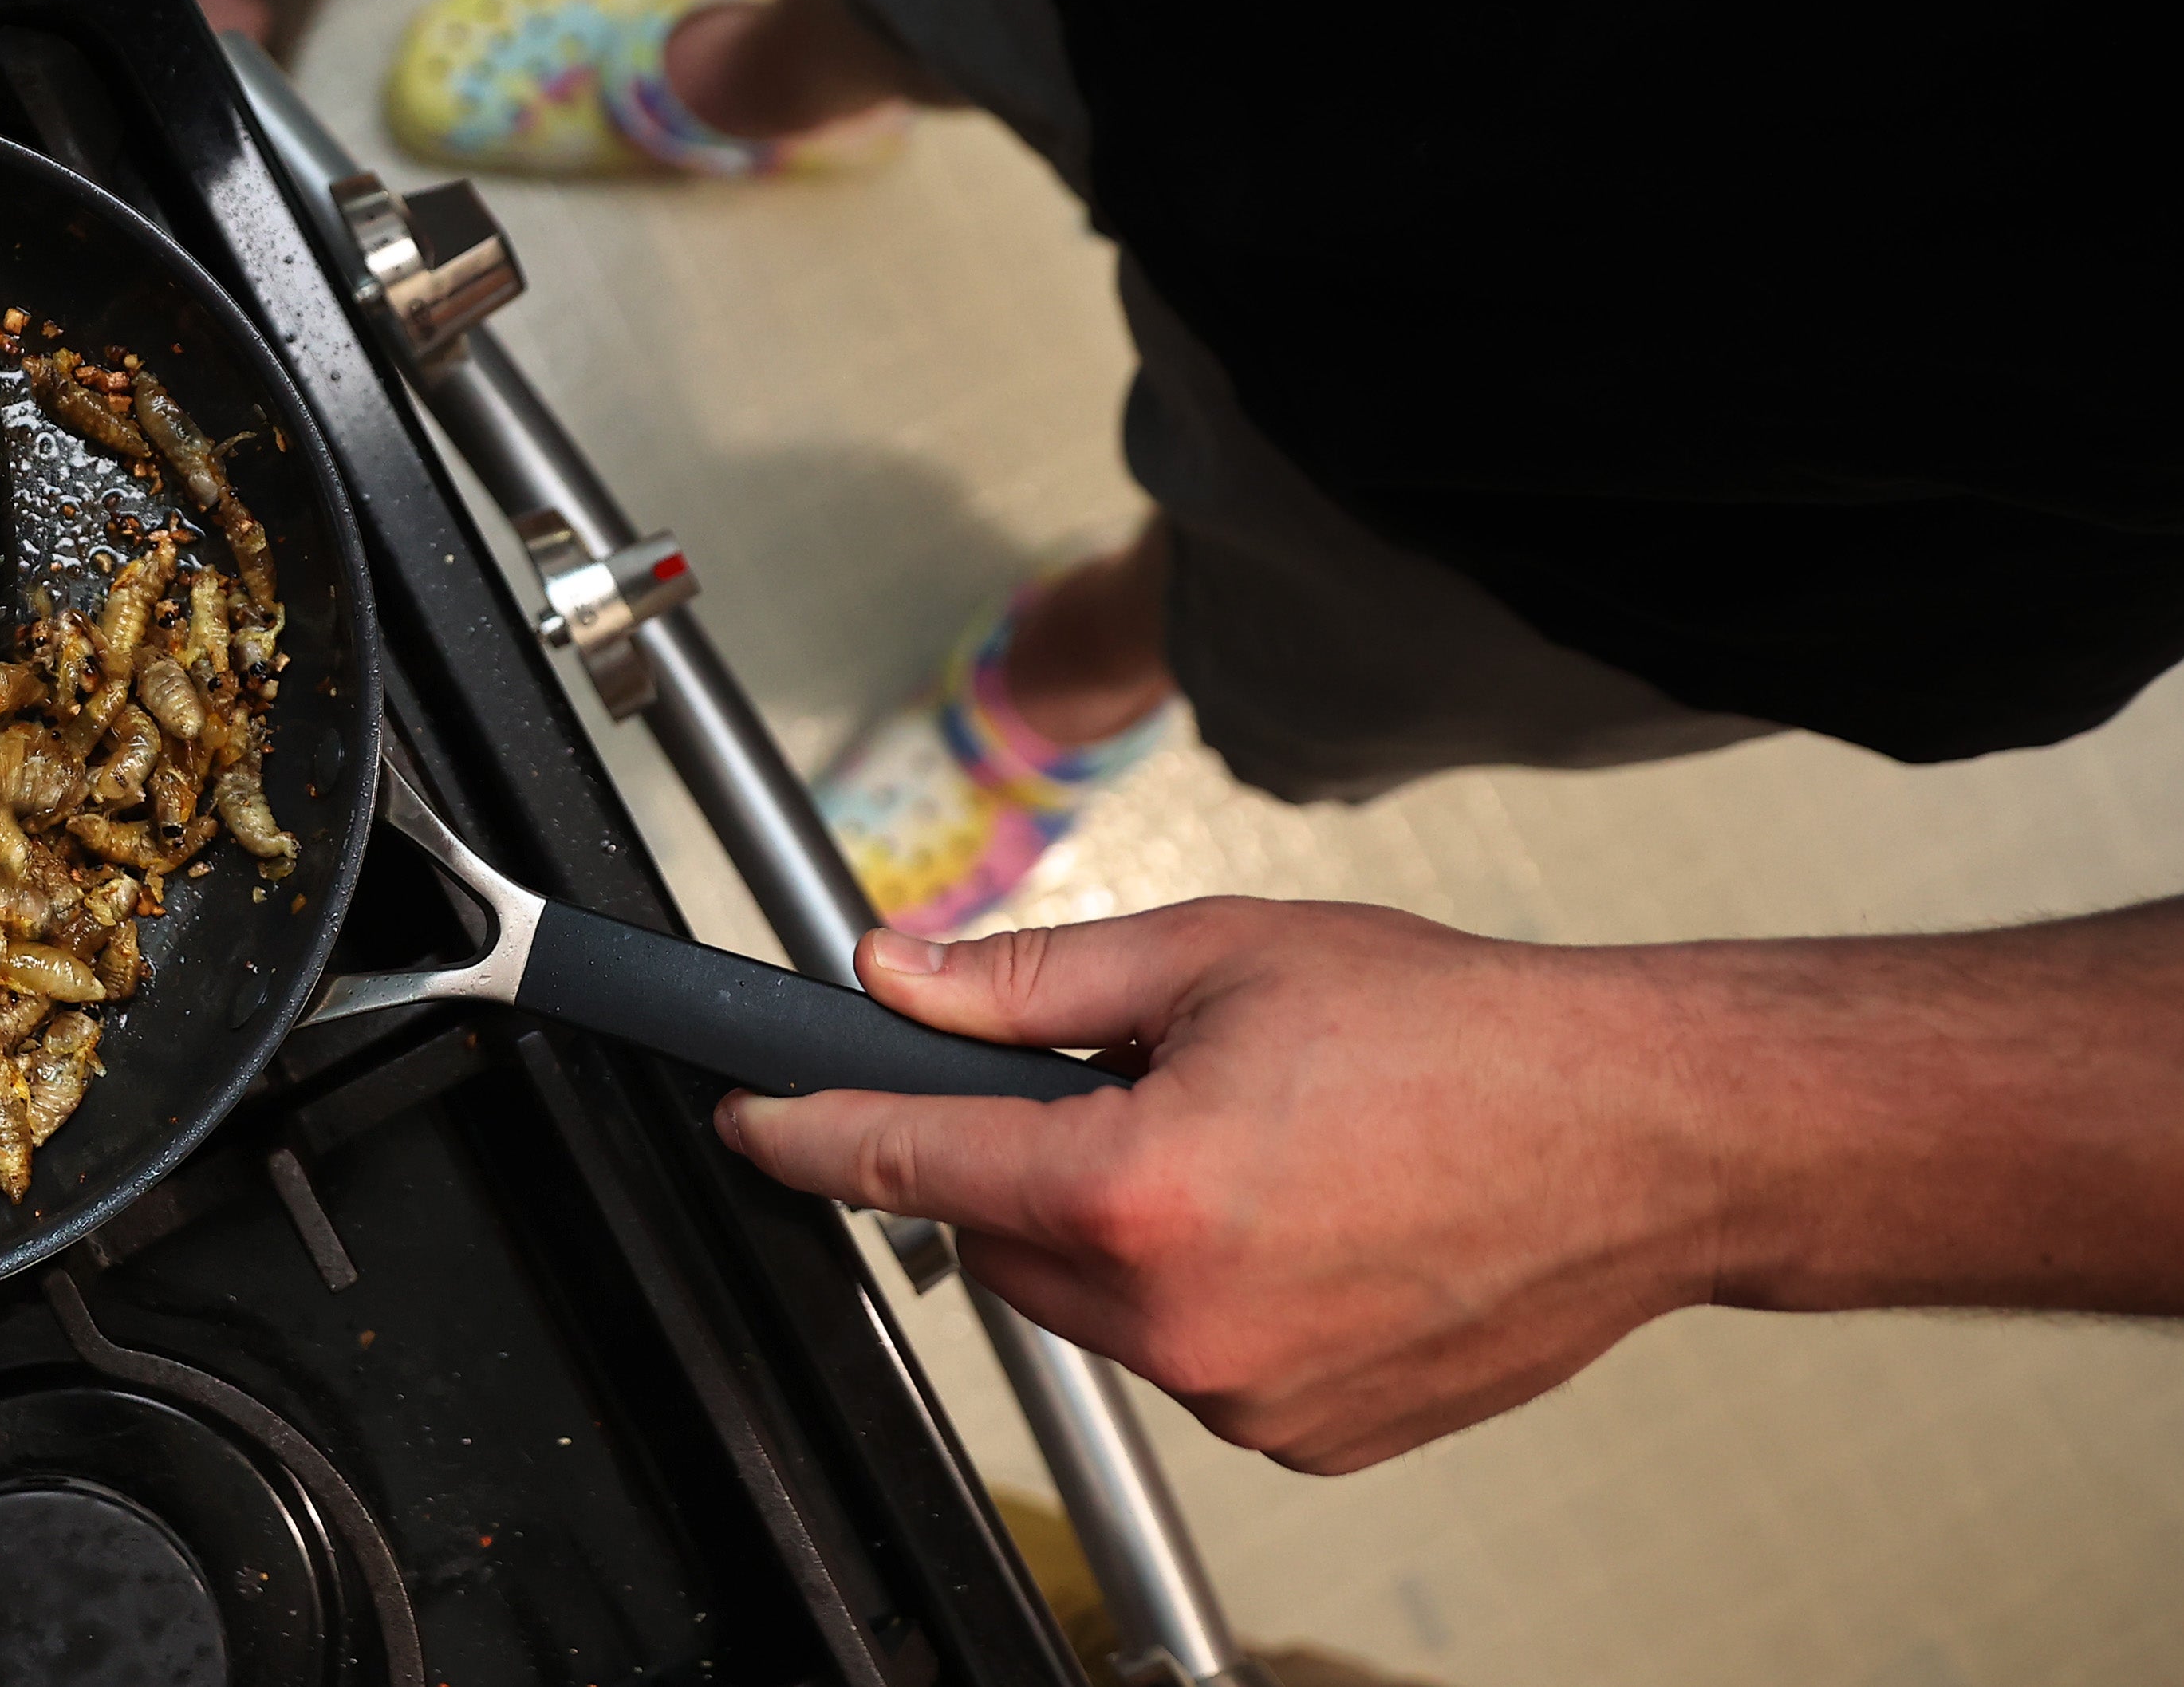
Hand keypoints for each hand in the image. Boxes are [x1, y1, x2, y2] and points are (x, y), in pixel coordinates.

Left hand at [717, 901, 1727, 1472]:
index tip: (753, 1121)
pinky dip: (1202, 1290)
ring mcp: (1248, 1398)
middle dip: (1020, 1162)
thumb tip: (896, 975)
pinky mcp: (1305, 1438)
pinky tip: (1299, 1219)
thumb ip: (1026, 985)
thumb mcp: (1215, 956)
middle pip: (997, 1240)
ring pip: (1093, 1304)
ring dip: (1117, 1229)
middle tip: (1129, 1084)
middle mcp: (1183, 1319)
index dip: (811, 1133)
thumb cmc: (1459, 1037)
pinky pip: (1189, 1356)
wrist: (1641, 1137)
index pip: (913, 1162)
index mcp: (1141, 1191)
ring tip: (1249, 1144)